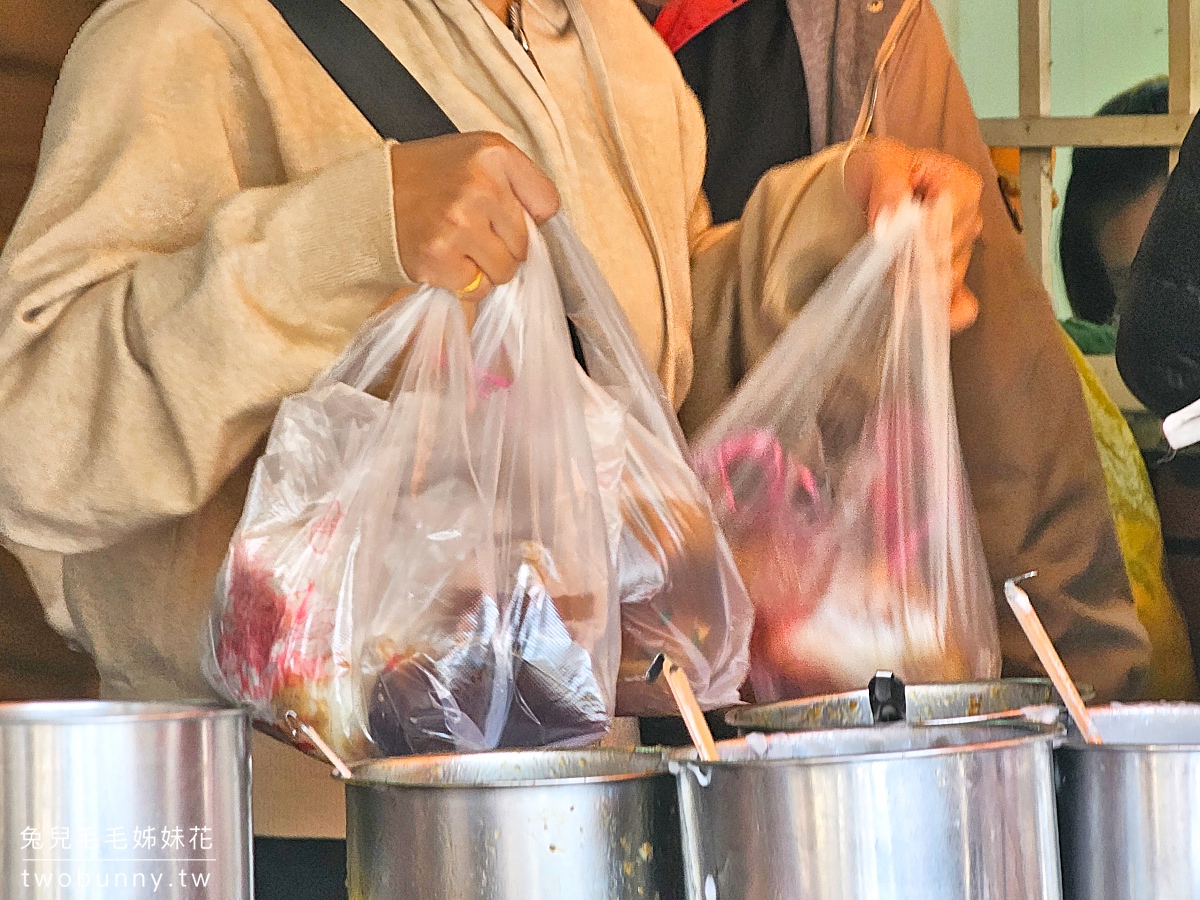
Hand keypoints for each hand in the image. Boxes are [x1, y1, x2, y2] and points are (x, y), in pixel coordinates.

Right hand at [390, 133, 560, 300]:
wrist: (372, 195)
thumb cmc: (429, 177)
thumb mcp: (478, 154)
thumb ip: (519, 181)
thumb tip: (545, 225)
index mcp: (495, 154)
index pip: (547, 205)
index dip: (528, 216)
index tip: (503, 212)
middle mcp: (480, 187)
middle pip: (525, 244)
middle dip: (503, 244)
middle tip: (471, 229)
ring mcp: (460, 224)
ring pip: (505, 271)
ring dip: (485, 268)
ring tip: (458, 245)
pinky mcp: (440, 257)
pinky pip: (478, 289)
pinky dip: (463, 283)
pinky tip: (445, 259)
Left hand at [845, 138, 982, 333]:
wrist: (871, 187)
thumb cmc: (880, 170)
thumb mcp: (880, 163)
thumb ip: (888, 187)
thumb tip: (892, 219)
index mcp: (962, 186)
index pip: (949, 218)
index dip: (920, 233)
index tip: (890, 237)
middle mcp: (969, 220)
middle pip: (945, 253)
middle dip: (908, 259)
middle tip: (878, 253)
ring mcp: (962, 252)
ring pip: (944, 280)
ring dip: (911, 280)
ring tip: (886, 266)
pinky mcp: (951, 278)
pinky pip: (960, 305)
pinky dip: (943, 313)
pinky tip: (922, 314)